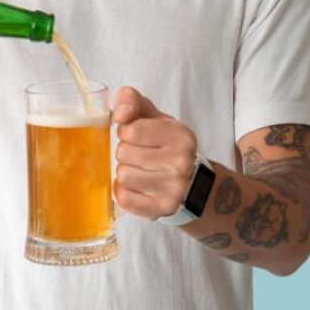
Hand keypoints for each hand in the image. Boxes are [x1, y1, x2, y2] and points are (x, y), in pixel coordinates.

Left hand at [111, 86, 197, 220]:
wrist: (189, 179)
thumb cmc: (164, 143)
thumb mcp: (152, 115)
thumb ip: (131, 100)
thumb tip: (119, 114)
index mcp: (180, 135)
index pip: (131, 130)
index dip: (126, 132)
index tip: (135, 136)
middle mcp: (181, 162)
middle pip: (124, 153)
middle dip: (125, 152)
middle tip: (139, 154)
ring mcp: (174, 188)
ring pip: (123, 176)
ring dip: (125, 171)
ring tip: (139, 170)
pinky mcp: (162, 208)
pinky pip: (124, 198)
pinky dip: (124, 191)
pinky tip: (137, 186)